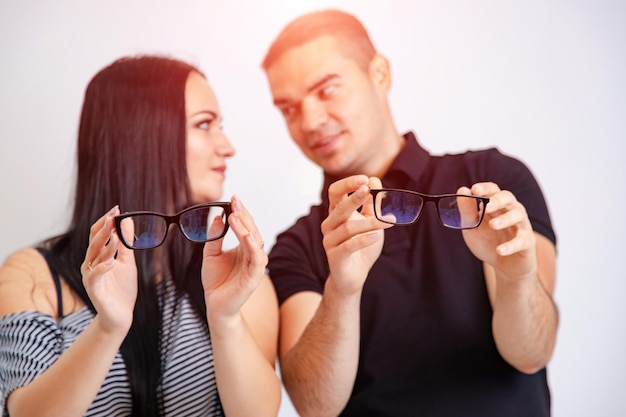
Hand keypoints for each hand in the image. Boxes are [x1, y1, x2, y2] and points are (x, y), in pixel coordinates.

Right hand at [81, 206, 136, 333]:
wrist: (121, 315)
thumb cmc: (122, 288)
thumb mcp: (127, 261)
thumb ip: (126, 242)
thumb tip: (126, 220)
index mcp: (98, 256)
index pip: (97, 234)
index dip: (105, 222)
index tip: (116, 209)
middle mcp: (90, 264)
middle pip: (94, 242)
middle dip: (103, 229)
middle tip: (112, 216)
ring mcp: (90, 277)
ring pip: (93, 257)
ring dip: (104, 245)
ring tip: (114, 235)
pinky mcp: (93, 290)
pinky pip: (94, 277)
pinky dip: (102, 268)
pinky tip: (111, 262)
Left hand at [201, 195, 267, 317]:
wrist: (215, 305)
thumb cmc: (215, 281)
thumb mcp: (210, 254)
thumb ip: (214, 237)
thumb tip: (218, 217)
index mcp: (244, 248)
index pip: (246, 226)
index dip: (241, 212)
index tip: (233, 198)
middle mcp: (252, 255)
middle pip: (253, 231)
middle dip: (244, 215)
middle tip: (235, 202)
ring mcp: (254, 266)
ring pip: (256, 243)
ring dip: (247, 228)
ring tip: (237, 216)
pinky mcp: (253, 279)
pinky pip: (257, 261)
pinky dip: (254, 247)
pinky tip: (248, 236)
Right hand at [321, 175, 392, 295]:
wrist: (354, 276)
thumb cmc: (361, 246)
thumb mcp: (370, 222)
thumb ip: (372, 203)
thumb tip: (374, 178)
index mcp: (336, 213)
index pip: (335, 193)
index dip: (347, 184)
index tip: (364, 179)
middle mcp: (329, 225)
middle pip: (339, 208)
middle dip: (354, 197)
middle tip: (368, 189)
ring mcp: (330, 241)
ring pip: (348, 228)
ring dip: (369, 222)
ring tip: (388, 220)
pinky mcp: (335, 256)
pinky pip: (348, 246)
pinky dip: (363, 240)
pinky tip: (376, 235)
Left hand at [459, 182, 536, 279]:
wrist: (504, 266)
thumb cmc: (488, 242)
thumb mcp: (472, 227)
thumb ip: (467, 211)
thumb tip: (462, 190)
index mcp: (496, 205)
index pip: (493, 190)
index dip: (485, 188)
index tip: (474, 189)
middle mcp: (511, 211)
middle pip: (508, 198)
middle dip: (497, 200)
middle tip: (486, 206)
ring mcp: (521, 226)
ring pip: (518, 215)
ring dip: (505, 219)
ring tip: (493, 225)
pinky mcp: (527, 242)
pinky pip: (522, 241)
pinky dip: (511, 245)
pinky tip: (500, 250)